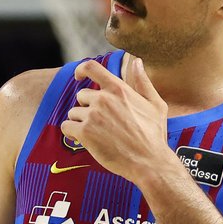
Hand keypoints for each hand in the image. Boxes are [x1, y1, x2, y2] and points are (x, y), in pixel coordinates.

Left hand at [61, 55, 172, 181]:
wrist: (149, 162)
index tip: (78, 77)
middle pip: (81, 96)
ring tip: (97, 134)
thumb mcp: (155, 104)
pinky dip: (72, 133)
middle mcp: (103, 99)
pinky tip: (83, 140)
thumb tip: (137, 62)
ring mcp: (93, 115)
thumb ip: (143, 82)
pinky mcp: (85, 132)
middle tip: (102, 124)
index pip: (92, 68)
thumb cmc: (154, 135)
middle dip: (88, 108)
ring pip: (73, 113)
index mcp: (119, 89)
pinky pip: (66, 127)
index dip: (81, 70)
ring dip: (81, 122)